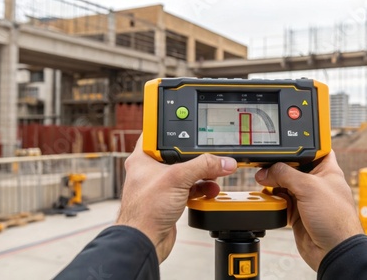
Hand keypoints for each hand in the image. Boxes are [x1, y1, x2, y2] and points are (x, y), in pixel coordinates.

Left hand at [116, 135, 236, 262]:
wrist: (145, 241)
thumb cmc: (145, 210)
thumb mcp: (177, 179)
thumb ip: (203, 166)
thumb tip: (223, 161)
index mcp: (143, 157)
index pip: (158, 134)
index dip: (174, 129)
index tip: (190, 126)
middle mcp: (151, 170)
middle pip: (179, 154)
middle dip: (197, 157)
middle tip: (210, 156)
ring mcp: (161, 186)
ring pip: (187, 173)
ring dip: (203, 175)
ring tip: (214, 176)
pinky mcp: (170, 199)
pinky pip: (189, 188)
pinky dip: (201, 189)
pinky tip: (209, 191)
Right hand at [255, 150, 362, 270]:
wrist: (332, 251)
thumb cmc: (335, 218)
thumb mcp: (309, 187)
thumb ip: (285, 174)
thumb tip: (266, 171)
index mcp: (327, 170)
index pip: (313, 149)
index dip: (299, 145)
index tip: (282, 144)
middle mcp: (316, 182)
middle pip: (292, 167)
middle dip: (278, 167)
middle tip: (265, 166)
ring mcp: (306, 198)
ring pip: (284, 184)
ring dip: (273, 184)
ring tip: (263, 182)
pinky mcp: (296, 212)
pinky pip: (280, 201)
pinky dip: (273, 200)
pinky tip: (268, 198)